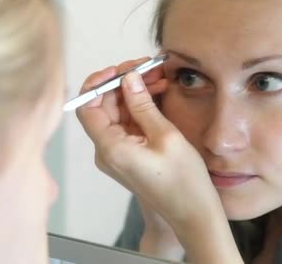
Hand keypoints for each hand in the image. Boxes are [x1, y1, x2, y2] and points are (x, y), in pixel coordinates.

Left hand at [76, 58, 241, 263]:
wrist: (194, 214)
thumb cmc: (184, 182)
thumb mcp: (166, 136)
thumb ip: (143, 105)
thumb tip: (129, 78)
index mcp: (110, 149)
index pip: (87, 107)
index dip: (99, 83)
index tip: (121, 69)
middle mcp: (107, 152)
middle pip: (102, 107)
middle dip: (122, 83)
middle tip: (147, 67)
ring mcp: (116, 154)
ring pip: (116, 113)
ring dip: (134, 92)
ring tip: (157, 77)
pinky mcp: (127, 154)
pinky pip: (127, 124)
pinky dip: (139, 107)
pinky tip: (157, 93)